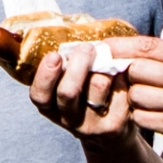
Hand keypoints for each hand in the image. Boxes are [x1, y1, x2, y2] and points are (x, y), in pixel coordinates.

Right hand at [24, 38, 154, 141]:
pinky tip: (123, 74)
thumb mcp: (69, 85)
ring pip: (97, 85)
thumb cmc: (88, 96)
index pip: (39, 95)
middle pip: (68, 91)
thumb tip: (67, 27)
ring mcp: (91, 125)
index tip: (55, 55)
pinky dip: (123, 75)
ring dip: (104, 66)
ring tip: (108, 61)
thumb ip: (65, 63)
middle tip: (87, 48)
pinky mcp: (115, 125)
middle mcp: (68, 119)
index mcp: (51, 107)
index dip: (45, 75)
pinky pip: (120, 89)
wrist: (113, 135)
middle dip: (78, 64)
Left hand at [84, 35, 162, 162]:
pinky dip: (139, 117)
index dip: (119, 46)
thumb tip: (130, 49)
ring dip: (132, 99)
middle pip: (135, 69)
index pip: (146, 45)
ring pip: (134, 94)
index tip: (101, 47)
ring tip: (144, 102)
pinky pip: (140, 117)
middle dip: (124, 75)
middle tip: (122, 81)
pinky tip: (150, 116)